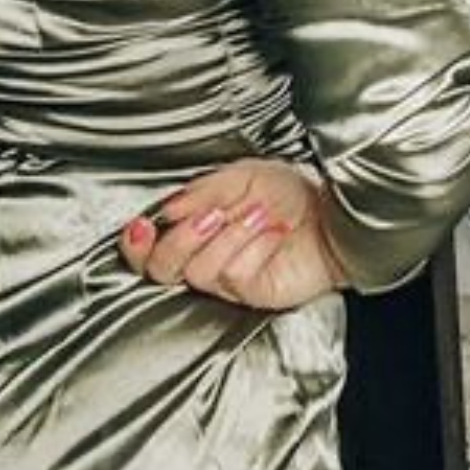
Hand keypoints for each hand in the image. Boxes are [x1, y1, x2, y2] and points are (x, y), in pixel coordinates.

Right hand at [117, 158, 349, 311]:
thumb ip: (202, 191)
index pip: (150, 251)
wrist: (333, 213)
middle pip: (161, 270)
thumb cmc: (293, 196)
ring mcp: (228, 279)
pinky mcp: (252, 292)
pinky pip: (232, 273)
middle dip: (178, 240)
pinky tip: (273, 232)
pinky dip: (252, 245)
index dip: (136, 245)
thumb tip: (168, 208)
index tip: (140, 226)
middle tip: (209, 216)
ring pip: (198, 269)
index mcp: (197, 231)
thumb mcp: (241, 178)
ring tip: (259, 215)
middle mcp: (207, 258)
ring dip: (229, 235)